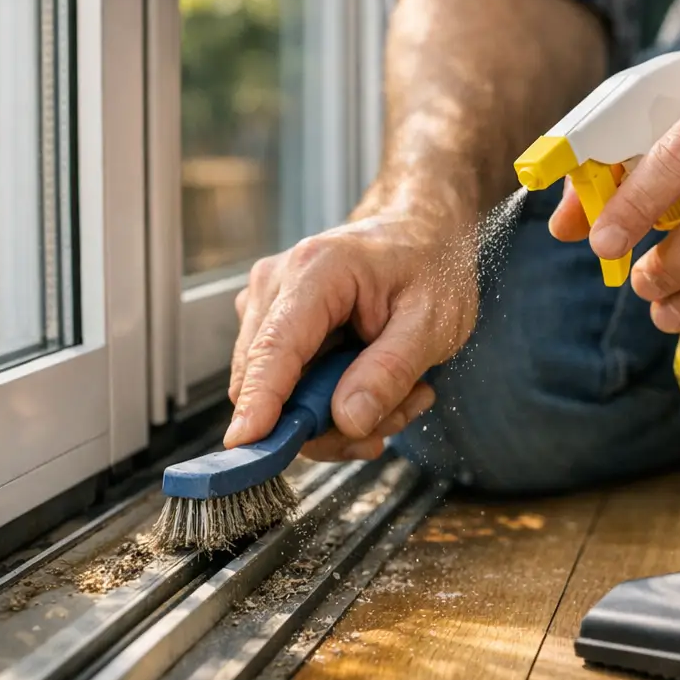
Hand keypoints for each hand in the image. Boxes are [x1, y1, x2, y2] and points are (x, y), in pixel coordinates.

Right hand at [225, 208, 477, 460]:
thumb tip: (347, 420)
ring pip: (278, 396)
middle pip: (268, 383)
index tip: (245, 445)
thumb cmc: (430, 265)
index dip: (259, 403)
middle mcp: (276, 285)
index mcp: (315, 271)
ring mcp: (268, 305)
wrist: (422, 234)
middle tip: (393, 416)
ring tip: (398, 396)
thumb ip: (390, 372)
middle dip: (327, 422)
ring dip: (338, 416)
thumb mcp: (434, 322)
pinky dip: (331, 403)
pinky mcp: (273, 327)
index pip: (274, 349)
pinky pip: (286, 390)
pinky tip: (374, 386)